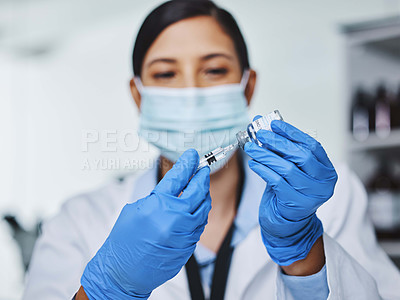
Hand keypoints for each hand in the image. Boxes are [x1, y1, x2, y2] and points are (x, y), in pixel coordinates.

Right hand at [81, 149, 211, 298]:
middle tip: (202, 169)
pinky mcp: (188, 245)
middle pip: (197, 190)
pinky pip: (200, 225)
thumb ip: (157, 197)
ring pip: (203, 208)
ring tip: (201, 187)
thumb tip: (174, 186)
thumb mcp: (135, 210)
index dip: (187, 163)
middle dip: (201, 176)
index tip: (192, 155)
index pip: (178, 176)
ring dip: (204, 195)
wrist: (124, 273)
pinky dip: (201, 213)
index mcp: (158, 204)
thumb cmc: (124, 241)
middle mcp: (175, 217)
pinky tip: (198, 208)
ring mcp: (184, 232)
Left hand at [244, 118, 336, 265]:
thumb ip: (281, 148)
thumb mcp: (291, 168)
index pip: (312, 146)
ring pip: (287, 169)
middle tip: (260, 134)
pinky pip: (277, 182)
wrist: (289, 222)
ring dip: (266, 155)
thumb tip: (262, 123)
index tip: (274, 124)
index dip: (293, 133)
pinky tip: (254, 163)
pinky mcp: (295, 205)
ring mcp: (311, 196)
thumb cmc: (290, 190)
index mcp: (327, 171)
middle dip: (278, 142)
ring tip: (251, 148)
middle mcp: (323, 184)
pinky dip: (263, 170)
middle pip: (301, 156)